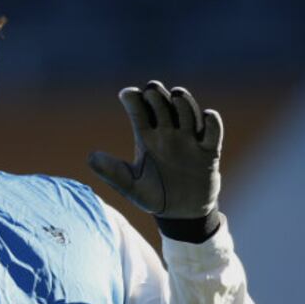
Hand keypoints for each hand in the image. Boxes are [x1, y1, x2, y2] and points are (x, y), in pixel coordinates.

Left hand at [88, 81, 222, 218]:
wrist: (181, 213)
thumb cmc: (153, 195)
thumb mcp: (130, 185)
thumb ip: (111, 172)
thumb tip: (91, 157)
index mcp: (146, 137)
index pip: (139, 110)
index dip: (133, 99)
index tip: (127, 94)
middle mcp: (168, 133)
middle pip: (163, 106)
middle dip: (157, 96)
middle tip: (151, 90)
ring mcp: (189, 140)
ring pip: (188, 113)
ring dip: (184, 103)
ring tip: (177, 94)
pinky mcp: (209, 152)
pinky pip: (213, 133)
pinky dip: (212, 123)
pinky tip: (208, 115)